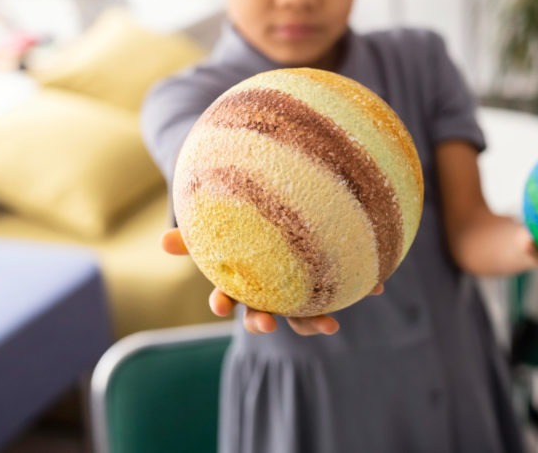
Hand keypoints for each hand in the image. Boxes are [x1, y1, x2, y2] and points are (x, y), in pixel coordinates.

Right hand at [160, 229, 383, 335]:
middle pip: (264, 312)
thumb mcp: (217, 225)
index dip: (222, 302)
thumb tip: (160, 240)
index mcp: (242, 279)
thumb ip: (193, 234)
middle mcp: (268, 290)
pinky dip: (359, 286)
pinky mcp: (323, 283)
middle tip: (268, 326)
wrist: (281, 212)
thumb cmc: (241, 222)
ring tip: (330, 326)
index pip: (226, 295)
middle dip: (266, 322)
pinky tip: (377, 286)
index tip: (220, 307)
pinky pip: (340, 287)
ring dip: (315, 321)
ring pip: (303, 312)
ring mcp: (296, 290)